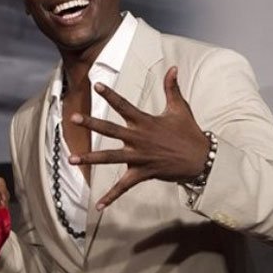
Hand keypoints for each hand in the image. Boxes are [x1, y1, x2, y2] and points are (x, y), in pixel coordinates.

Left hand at [68, 66, 208, 209]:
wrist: (201, 159)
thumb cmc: (188, 132)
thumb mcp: (180, 108)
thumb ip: (172, 88)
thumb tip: (173, 67)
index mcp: (145, 122)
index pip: (124, 105)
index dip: (111, 94)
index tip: (97, 84)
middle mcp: (138, 138)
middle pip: (110, 130)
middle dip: (91, 124)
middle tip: (73, 118)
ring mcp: (139, 157)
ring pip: (110, 158)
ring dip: (90, 158)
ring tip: (71, 159)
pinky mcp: (143, 173)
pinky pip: (124, 187)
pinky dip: (112, 197)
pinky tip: (98, 206)